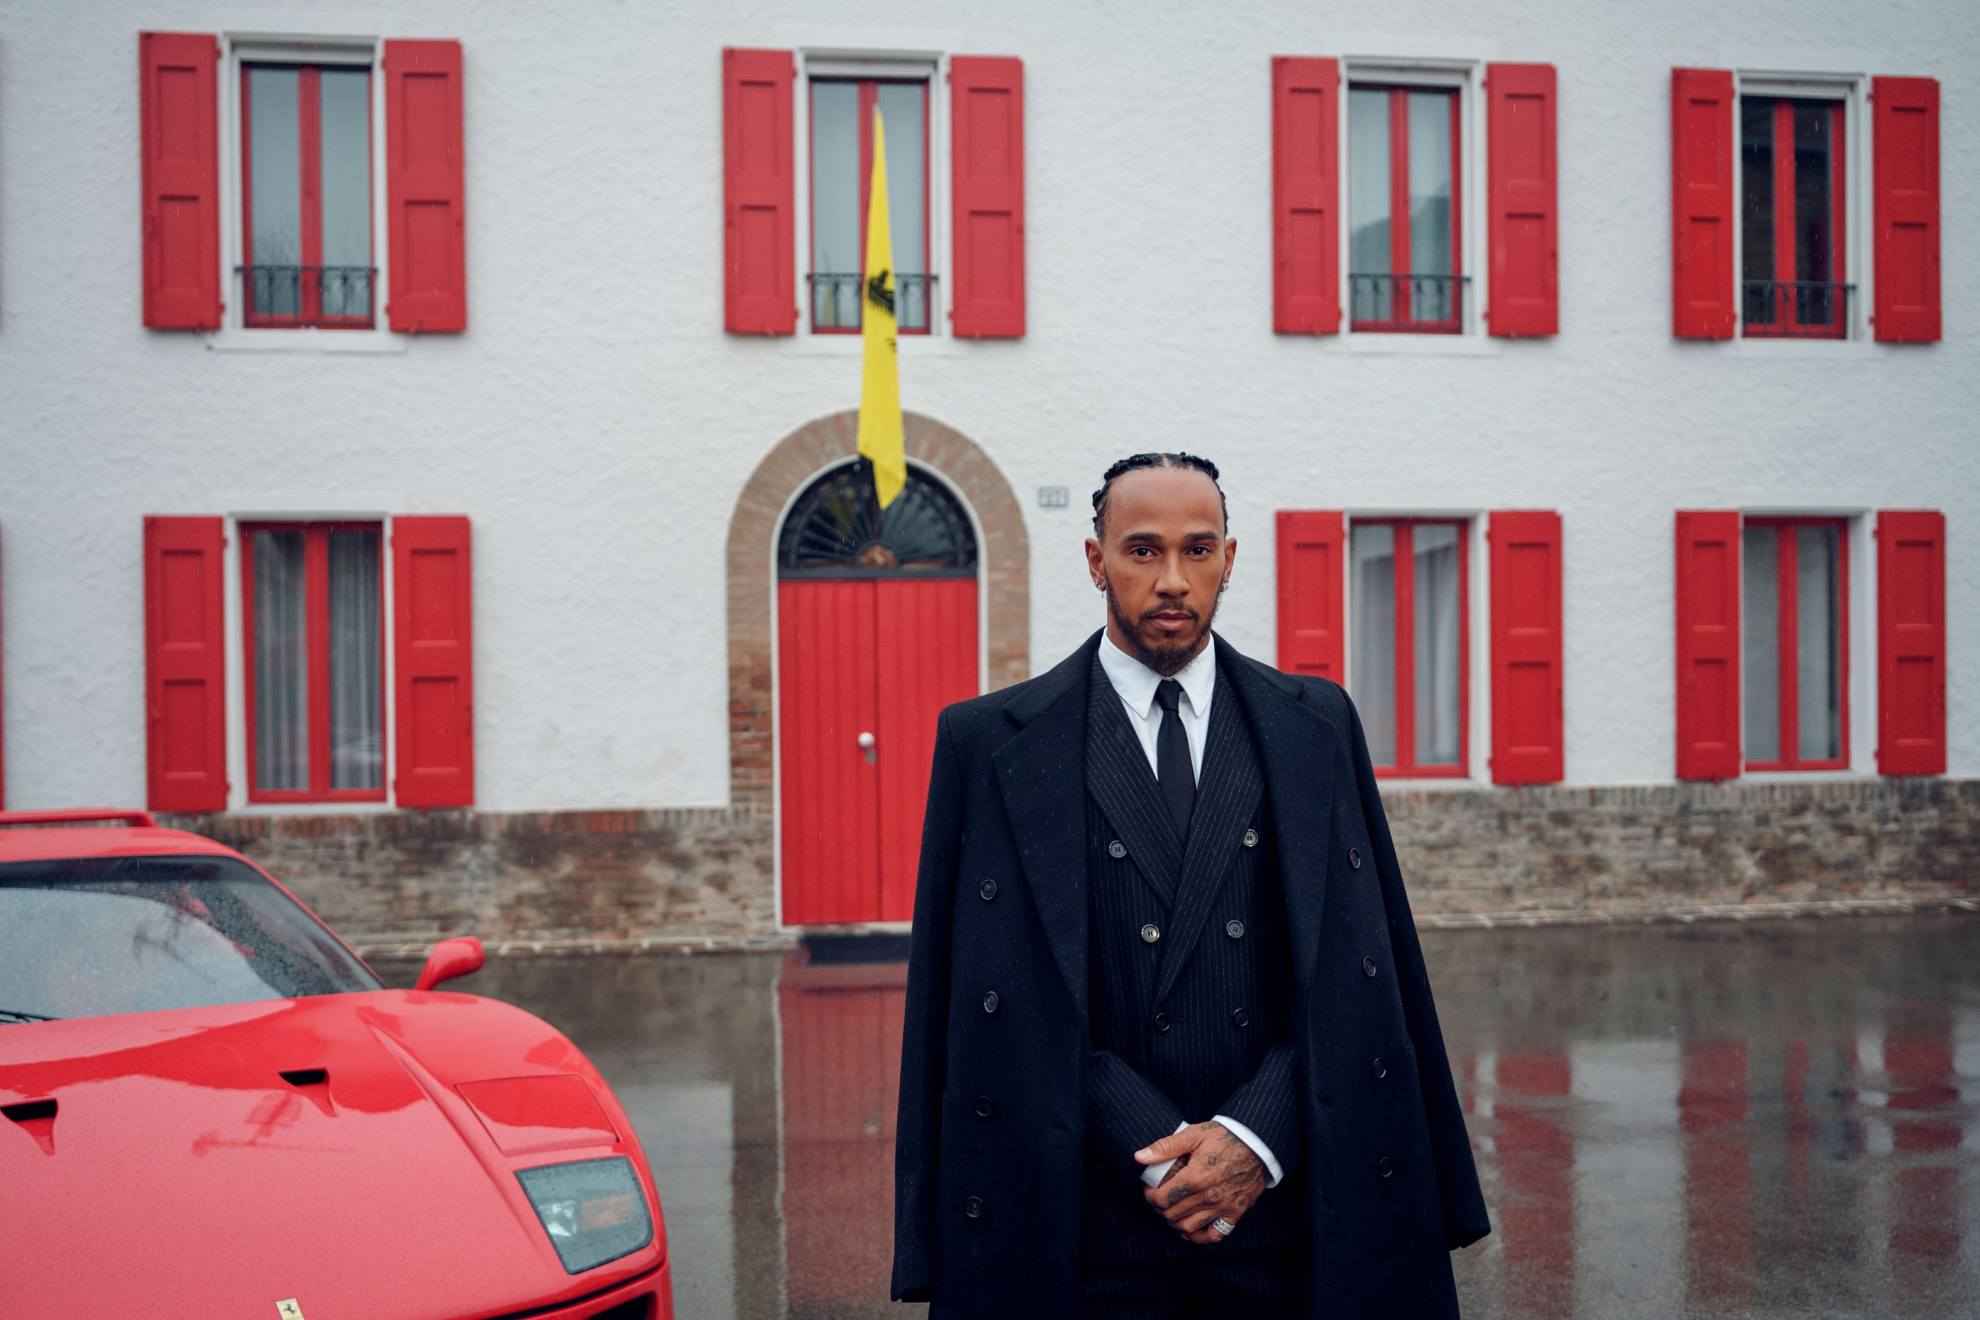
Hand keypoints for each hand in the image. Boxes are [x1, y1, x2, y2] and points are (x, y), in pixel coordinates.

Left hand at [1134, 1121, 1265, 1243]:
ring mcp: (1222, 1207)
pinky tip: (1189, 1229)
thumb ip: (1165, 1147)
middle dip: (1159, 1209)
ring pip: (1189, 1227)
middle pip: (1172, 1214)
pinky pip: (1214, 1235)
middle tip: (1158, 1199)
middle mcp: (1209, 1196)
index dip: (1149, 1196)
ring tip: (1171, 1212)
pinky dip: (1198, 1237)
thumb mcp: (1194, 1135)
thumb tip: (1139, 1157)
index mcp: (1196, 1177)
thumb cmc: (1225, 1137)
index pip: (1162, 1198)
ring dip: (1174, 1222)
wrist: (1258, 1144)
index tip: (1149, 1190)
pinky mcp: (1235, 1213)